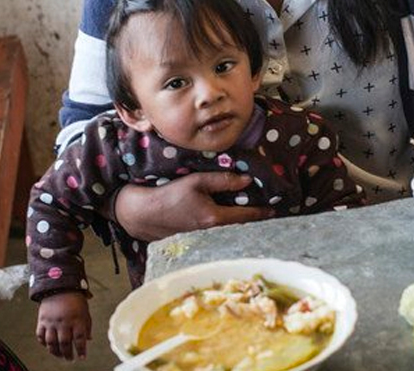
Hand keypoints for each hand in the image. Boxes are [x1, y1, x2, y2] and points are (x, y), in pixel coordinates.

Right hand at [37, 292, 90, 359]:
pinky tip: (48, 347)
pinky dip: (44, 344)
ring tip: (60, 356)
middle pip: (65, 342)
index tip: (82, 357)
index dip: (81, 349)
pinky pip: (41, 336)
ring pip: (51, 342)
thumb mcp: (85, 311)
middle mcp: (64, 321)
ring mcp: (51, 322)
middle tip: (70, 359)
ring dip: (55, 352)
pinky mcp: (42, 320)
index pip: (79, 338)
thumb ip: (87, 325)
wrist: (59, 287)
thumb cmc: (75, 299)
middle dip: (68, 354)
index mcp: (77, 318)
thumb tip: (88, 339)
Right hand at [113, 172, 273, 240]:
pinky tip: (225, 208)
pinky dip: (223, 216)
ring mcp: (201, 232)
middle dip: (251, 214)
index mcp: (214, 217)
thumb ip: (222, 180)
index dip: (261, 212)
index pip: (245, 215)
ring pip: (226, 223)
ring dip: (237, 215)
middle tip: (265, 205)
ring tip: (249, 205)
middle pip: (237, 221)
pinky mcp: (193, 231)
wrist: (140, 214)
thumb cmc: (168, 195)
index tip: (274, 209)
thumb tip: (247, 180)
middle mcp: (211, 228)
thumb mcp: (197, 182)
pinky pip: (214, 224)